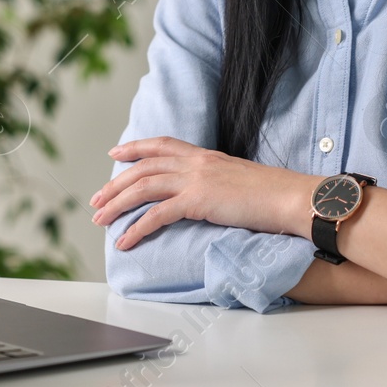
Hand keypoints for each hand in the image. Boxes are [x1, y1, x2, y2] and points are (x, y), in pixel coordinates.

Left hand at [89, 137, 314, 249]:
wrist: (289, 197)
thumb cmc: (271, 195)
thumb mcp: (237, 179)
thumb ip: (216, 180)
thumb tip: (205, 192)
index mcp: (205, 155)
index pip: (162, 144)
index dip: (136, 147)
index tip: (116, 153)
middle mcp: (196, 162)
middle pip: (143, 168)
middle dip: (115, 185)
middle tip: (96, 201)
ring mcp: (196, 179)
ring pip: (143, 187)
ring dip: (117, 205)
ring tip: (100, 221)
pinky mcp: (199, 200)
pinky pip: (158, 214)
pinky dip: (137, 229)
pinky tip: (125, 242)